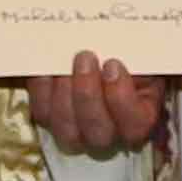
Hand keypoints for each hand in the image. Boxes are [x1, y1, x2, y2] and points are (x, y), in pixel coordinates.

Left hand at [27, 53, 164, 158]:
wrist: (98, 52)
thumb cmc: (124, 55)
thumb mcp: (139, 54)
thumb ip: (137, 55)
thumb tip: (128, 45)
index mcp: (139, 118)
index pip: (136, 124)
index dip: (122, 98)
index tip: (112, 64)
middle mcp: (108, 134)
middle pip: (98, 133)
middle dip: (88, 95)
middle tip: (84, 58)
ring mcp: (76, 133)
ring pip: (67, 129)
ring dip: (64, 94)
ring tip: (64, 63)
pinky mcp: (50, 120)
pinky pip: (42, 113)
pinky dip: (42, 89)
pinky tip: (46, 68)